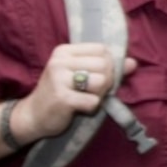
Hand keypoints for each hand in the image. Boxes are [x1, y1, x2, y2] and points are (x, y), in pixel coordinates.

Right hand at [13, 44, 134, 144]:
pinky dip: (91, 108)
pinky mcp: (62, 98)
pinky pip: (93, 101)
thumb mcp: (80, 75)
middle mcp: (60, 61)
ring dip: (99, 95)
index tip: (96, 77)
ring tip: (83, 98)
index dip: (108, 65)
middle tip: (89, 91)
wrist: (33, 116)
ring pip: (102, 82)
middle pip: (105, 65)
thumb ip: (107, 68)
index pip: (102, 50)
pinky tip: (77, 108)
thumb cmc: (61, 93)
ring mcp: (59, 79)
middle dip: (105, 82)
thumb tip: (133, 63)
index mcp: (64, 51)